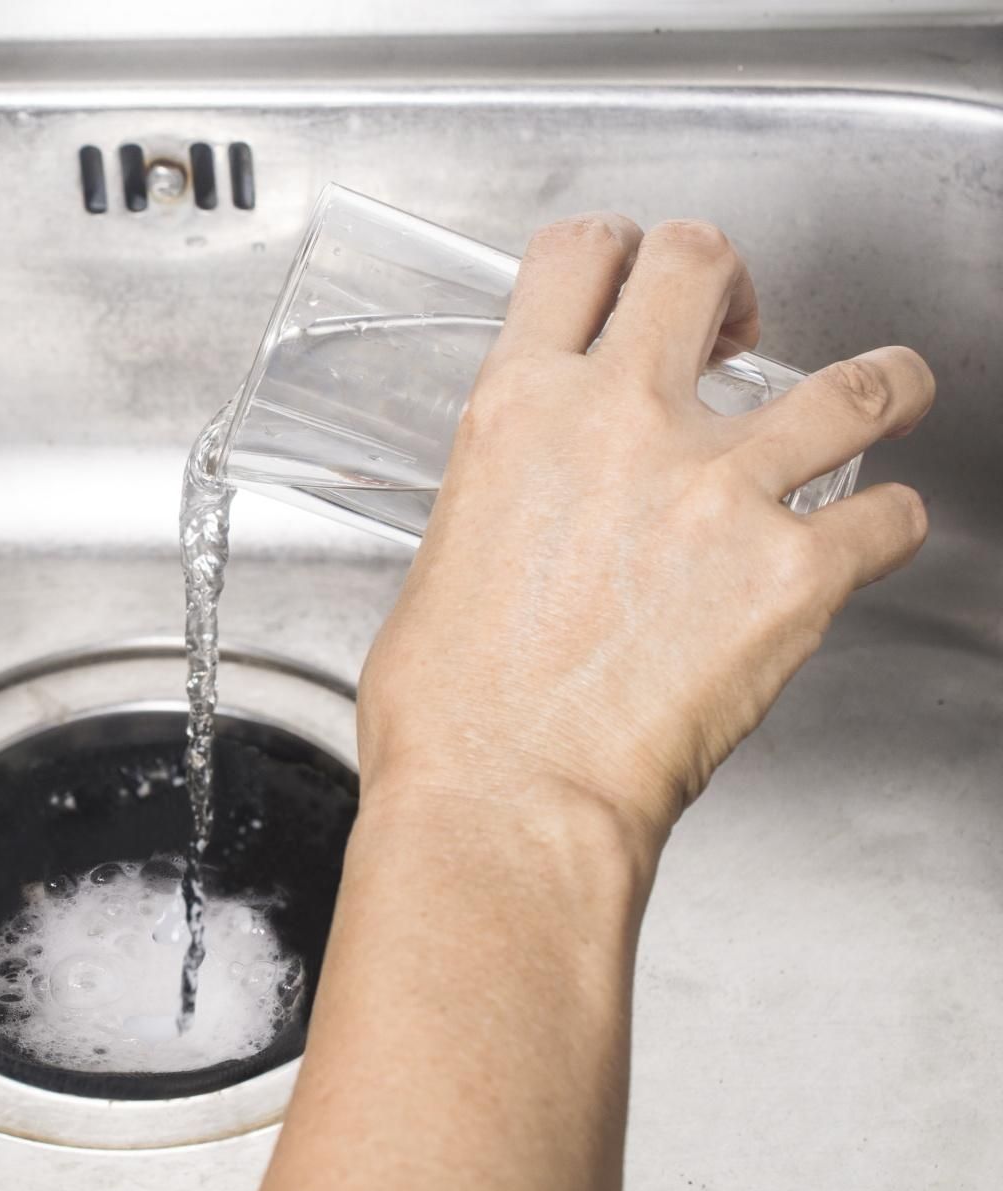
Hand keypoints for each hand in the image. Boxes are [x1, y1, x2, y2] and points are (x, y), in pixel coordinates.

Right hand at [357, 214, 933, 851]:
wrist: (506, 799)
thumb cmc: (453, 713)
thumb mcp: (442, 560)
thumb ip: (503, 497)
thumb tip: (533, 509)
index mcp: (519, 412)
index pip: (579, 254)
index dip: (621, 249)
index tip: (639, 277)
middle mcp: (621, 421)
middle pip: (703, 263)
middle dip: (733, 285)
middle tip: (741, 328)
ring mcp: (719, 487)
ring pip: (858, 377)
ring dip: (881, 382)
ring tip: (885, 394)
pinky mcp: (796, 570)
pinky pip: (890, 515)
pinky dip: (887, 525)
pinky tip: (864, 542)